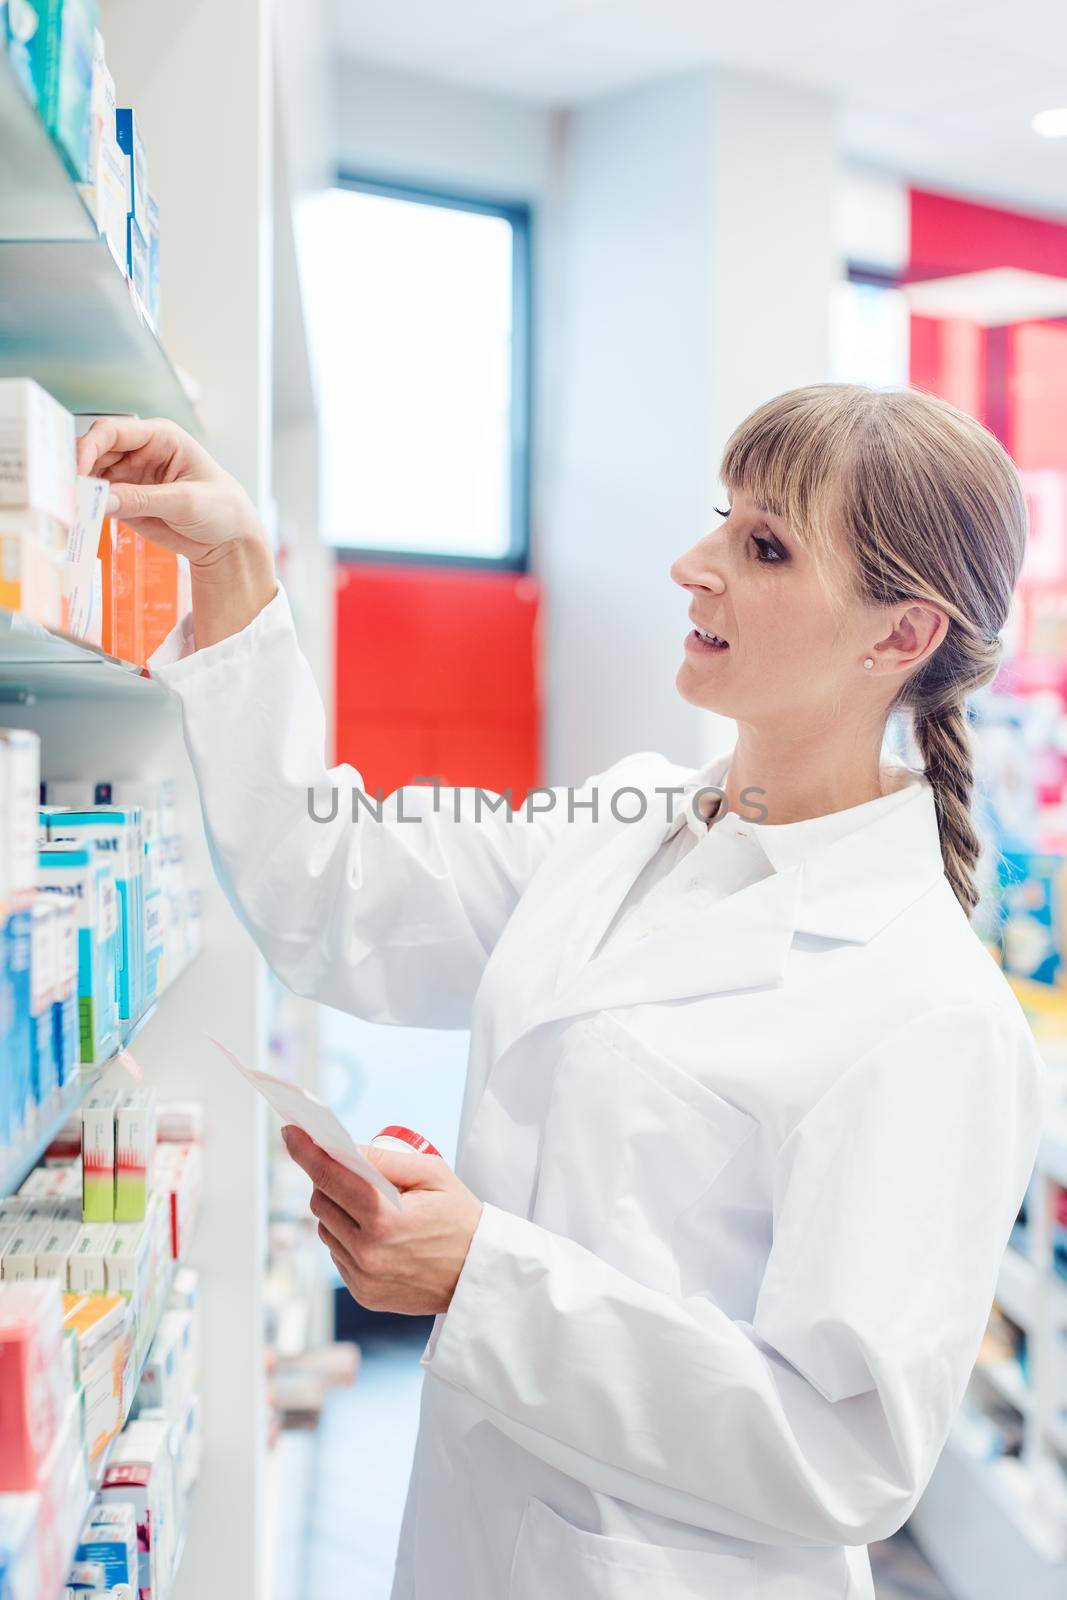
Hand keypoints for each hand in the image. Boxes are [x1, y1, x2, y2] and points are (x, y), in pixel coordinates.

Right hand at [75, 416, 266, 567]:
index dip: (89, 447)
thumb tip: (101, 499)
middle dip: (78, 470)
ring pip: (91, 477)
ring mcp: (129, 476)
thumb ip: (143, 500)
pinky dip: (87, 508)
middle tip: (67, 494)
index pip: (113, 432)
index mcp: (159, 436)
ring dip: (79, 491)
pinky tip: (81, 518)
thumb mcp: (187, 502)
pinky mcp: (125, 500)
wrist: (229, 540)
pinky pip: (98, 500)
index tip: (76, 472)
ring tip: (72, 510)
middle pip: (95, 452)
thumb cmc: (221, 508)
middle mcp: (139, 452)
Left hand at [281, 1126, 484, 1315]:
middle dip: (326, 1178)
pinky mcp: (363, 1294)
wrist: (479, 1273)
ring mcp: (363, 1277)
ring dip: (336, 1209)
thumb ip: (385, 1160)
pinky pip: (337, 1254)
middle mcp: (367, 1252)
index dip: (305, 1151)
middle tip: (345, 1167)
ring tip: (367, 1203)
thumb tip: (342, 1149)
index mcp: (384, 1219)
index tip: (290, 1131)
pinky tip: (373, 1231)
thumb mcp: (433, 1174)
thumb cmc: (460, 1217)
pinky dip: (345, 1237)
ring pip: (325, 1229)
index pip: (330, 1177)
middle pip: (321, 1202)